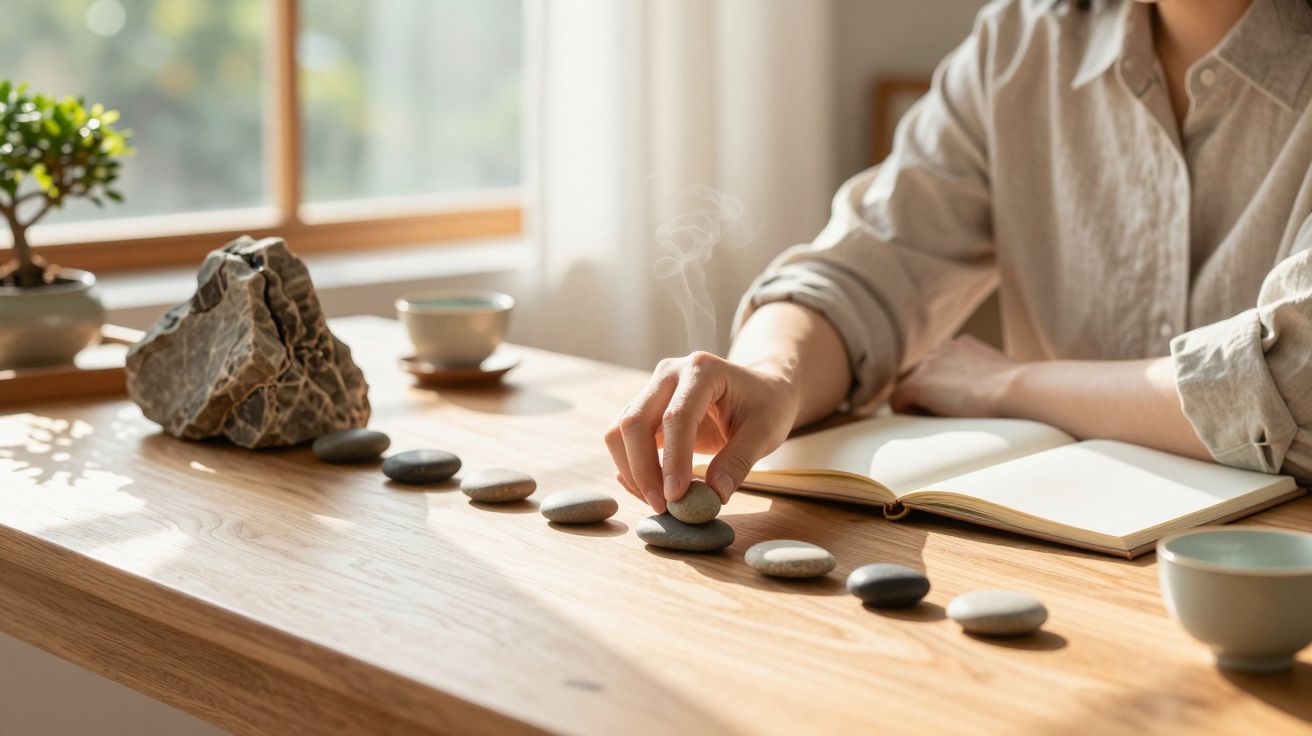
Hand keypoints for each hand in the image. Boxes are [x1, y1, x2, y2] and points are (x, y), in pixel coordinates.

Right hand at [604, 351, 799, 511]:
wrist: (760, 388)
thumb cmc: (766, 406)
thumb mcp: (765, 433)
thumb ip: (739, 461)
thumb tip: (714, 496)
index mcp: (702, 370)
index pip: (677, 417)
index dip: (673, 459)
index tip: (676, 497)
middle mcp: (669, 373)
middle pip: (635, 421)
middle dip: (642, 469)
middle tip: (663, 507)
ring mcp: (652, 389)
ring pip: (620, 431)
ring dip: (631, 471)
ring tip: (659, 503)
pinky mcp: (645, 408)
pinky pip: (623, 438)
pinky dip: (630, 467)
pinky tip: (649, 490)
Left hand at [890, 336, 1017, 417]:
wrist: (1018, 389)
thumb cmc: (1021, 390)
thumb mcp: (1002, 376)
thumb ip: (983, 378)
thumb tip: (983, 396)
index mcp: (961, 345)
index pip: (938, 366)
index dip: (941, 388)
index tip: (953, 406)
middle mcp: (941, 348)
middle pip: (920, 375)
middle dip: (927, 395)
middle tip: (942, 418)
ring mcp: (928, 364)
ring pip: (908, 387)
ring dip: (918, 405)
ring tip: (936, 423)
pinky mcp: (919, 383)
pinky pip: (898, 401)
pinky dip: (907, 414)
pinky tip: (926, 425)